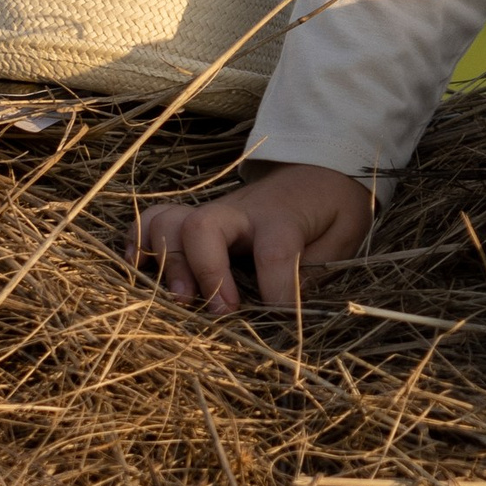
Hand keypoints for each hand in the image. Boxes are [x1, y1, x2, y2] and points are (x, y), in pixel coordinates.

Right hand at [133, 160, 373, 316]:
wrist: (318, 166)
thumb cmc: (330, 207)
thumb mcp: (345, 234)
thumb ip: (319, 270)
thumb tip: (288, 312)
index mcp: (284, 217)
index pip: (276, 251)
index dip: (278, 291)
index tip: (285, 318)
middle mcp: (241, 212)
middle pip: (204, 227)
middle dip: (203, 272)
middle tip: (220, 312)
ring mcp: (213, 212)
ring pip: (170, 222)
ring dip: (167, 262)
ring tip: (180, 300)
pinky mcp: (196, 218)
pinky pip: (154, 220)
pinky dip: (139, 243)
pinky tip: (142, 272)